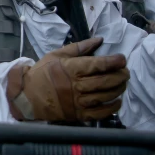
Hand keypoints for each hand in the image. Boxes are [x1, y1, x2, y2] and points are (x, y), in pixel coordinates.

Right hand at [6, 37, 129, 121]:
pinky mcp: (78, 114)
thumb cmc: (43, 73)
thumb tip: (99, 40)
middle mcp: (75, 86)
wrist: (28, 95)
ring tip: (123, 84)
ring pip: (104, 96)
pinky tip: (117, 101)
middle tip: (126, 72)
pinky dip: (111, 108)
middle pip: (104, 81)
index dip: (112, 62)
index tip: (122, 59)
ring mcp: (77, 102)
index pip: (96, 65)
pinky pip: (99, 113)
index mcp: (70, 69)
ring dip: (117, 89)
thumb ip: (79, 48)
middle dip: (119, 75)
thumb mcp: (57, 55)